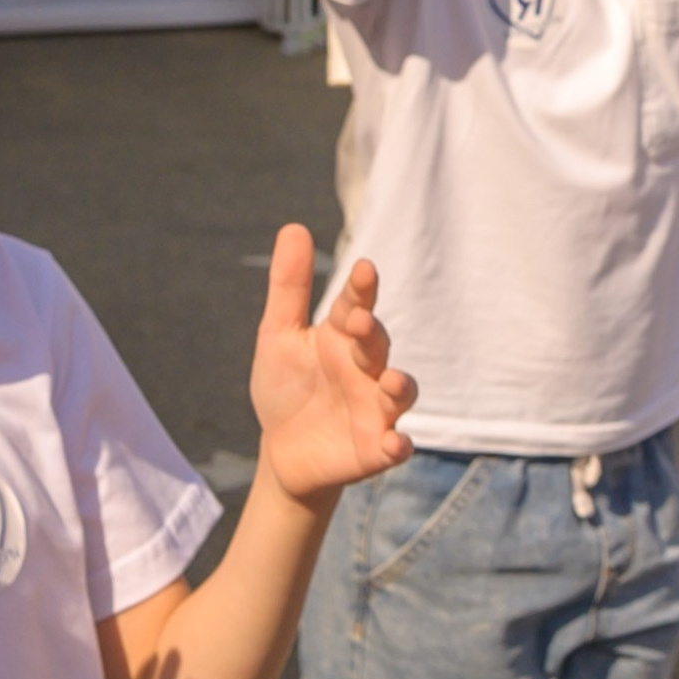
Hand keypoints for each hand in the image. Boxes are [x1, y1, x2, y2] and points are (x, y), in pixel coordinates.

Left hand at [246, 228, 414, 508]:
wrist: (284, 452)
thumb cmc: (287, 387)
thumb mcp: (279, 336)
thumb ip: (290, 287)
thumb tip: (294, 226)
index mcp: (341, 338)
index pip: (355, 305)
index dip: (361, 289)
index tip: (363, 268)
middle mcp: (366, 368)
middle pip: (377, 344)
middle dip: (372, 334)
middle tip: (359, 322)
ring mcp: (376, 408)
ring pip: (399, 392)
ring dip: (399, 386)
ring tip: (390, 381)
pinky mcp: (377, 448)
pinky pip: (396, 445)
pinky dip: (399, 444)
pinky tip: (395, 443)